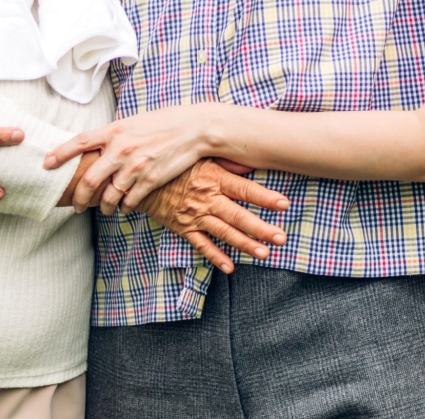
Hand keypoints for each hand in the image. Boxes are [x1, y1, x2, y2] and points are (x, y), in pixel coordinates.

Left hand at [45, 107, 211, 213]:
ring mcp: (136, 167)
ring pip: (109, 196)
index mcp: (114, 131)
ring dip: (104, 207)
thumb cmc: (163, 123)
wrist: (194, 129)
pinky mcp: (151, 180)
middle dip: (79, 197)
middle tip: (76, 206)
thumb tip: (95, 143)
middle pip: (89, 179)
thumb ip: (113, 135)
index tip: (46, 163)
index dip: (60, 153)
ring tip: (104, 210)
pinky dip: (125, 208)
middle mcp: (121, 149)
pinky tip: (125, 208)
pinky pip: (130, 201)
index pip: (79, 142)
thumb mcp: (132, 122)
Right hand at [136, 159, 289, 273]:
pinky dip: (215, 256)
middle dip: (261, 228)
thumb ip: (227, 161)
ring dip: (245, 244)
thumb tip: (251, 160)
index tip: (284, 204)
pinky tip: (229, 267)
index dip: (264, 197)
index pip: (244, 189)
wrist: (140, 177)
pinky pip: (200, 244)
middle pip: (238, 216)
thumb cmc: (174, 164)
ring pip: (223, 232)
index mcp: (213, 178)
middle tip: (281, 238)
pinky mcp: (183, 227)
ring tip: (264, 254)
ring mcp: (195, 215)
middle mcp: (207, 199)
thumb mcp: (199, 156)